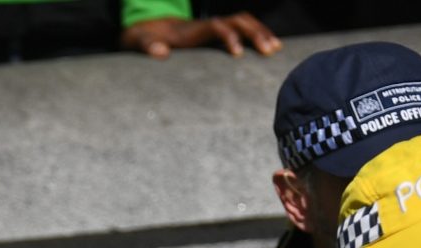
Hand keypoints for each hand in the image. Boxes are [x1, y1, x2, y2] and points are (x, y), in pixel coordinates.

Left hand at [121, 13, 280, 57]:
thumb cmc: (149, 40)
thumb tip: (161, 53)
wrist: (153, 31)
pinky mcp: (221, 33)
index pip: (217, 27)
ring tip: (276, 49)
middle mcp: (209, 24)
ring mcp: (217, 27)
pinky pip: (245, 30)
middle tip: (270, 51)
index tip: (237, 54)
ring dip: (262, 33)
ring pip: (245, 22)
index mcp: (194, 29)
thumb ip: (150, 46)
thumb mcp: (144, 42)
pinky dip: (259, 35)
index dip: (228, 37)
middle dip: (255, 33)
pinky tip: (272, 48)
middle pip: (238, 21)